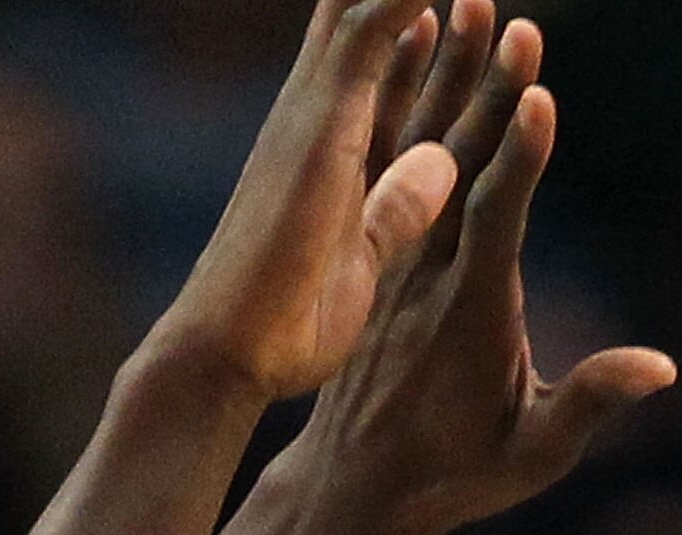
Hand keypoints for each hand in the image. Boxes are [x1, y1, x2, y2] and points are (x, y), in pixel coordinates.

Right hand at [166, 0, 461, 409]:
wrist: (226, 353)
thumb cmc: (283, 326)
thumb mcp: (363, 258)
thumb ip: (396, 207)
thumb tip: (439, 163)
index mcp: (330, 139)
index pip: (370, 48)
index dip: (407, 11)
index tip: (454, 1)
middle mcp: (318, 109)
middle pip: (364, 10)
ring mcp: (318, 107)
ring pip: (368, 4)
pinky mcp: (326, 118)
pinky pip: (373, 28)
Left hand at [283, 3, 674, 534]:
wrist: (356, 484)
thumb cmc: (456, 475)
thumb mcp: (529, 456)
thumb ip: (588, 403)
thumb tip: (660, 368)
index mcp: (469, 316)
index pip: (496, 222)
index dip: (518, 160)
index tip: (536, 96)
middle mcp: (428, 273)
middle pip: (460, 166)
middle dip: (488, 91)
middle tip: (514, 20)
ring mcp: (399, 255)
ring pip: (422, 148)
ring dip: (447, 73)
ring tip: (468, 1)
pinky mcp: (381, 246)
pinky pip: (388, 159)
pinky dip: (403, 96)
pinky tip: (416, 38)